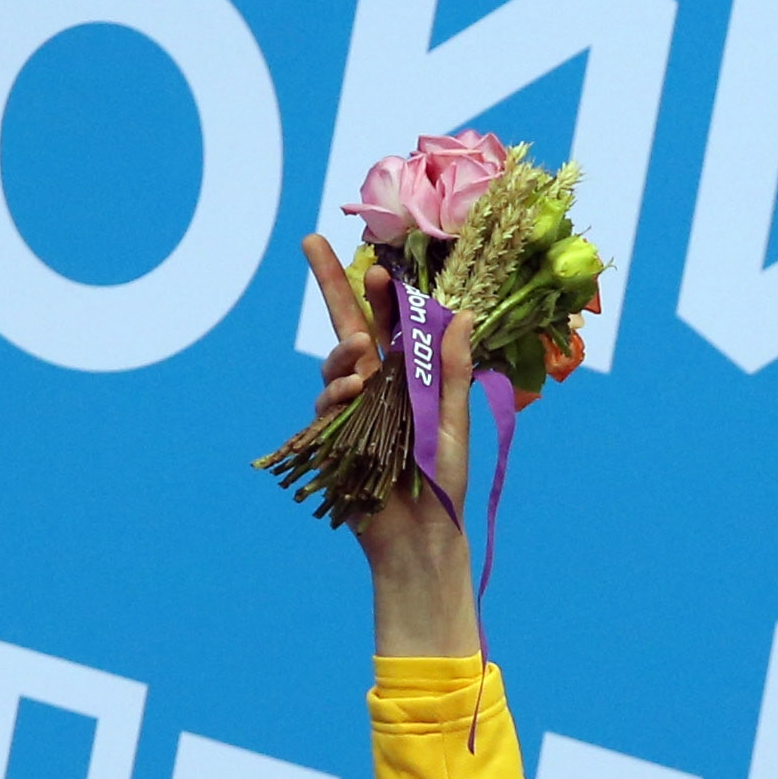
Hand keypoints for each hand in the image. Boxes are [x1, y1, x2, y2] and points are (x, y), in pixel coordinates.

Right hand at [298, 237, 480, 660]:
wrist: (421, 535)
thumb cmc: (443, 479)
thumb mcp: (453, 418)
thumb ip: (453, 370)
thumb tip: (464, 315)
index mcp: (408, 376)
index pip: (389, 324)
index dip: (379, 293)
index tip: (375, 263)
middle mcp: (375, 385)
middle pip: (347, 325)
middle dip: (329, 282)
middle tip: (312, 243)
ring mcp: (349, 407)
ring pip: (335, 363)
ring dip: (343, 352)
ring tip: (357, 351)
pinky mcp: (331, 434)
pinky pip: (326, 402)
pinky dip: (336, 391)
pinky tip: (350, 390)